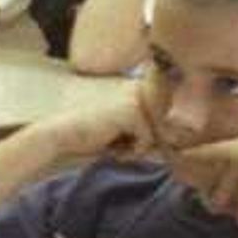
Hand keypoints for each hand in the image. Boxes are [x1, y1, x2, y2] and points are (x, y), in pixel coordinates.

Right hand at [38, 81, 157, 166]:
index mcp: (135, 87)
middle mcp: (138, 87)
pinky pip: (147, 140)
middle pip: (159, 128)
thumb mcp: (125, 132)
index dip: (141, 137)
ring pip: (155, 135)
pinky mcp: (133, 111)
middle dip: (139, 142)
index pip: (158, 121)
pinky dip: (130, 150)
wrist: (60, 137)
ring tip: (109, 140)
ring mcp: (136, 97)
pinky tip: (109, 142)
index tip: (115, 135)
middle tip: (111, 140)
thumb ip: (150, 130)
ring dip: (134, 147)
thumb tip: (177, 138)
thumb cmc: (89, 137)